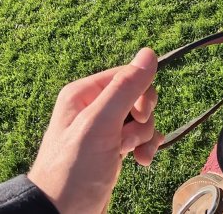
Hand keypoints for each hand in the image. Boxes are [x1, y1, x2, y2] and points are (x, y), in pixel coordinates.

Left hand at [28, 48, 163, 213]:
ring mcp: (103, 130)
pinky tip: (143, 161)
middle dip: (142, 119)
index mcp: (84, 93)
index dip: (141, 93)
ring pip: (141, 119)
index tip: (139, 115)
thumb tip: (149, 52)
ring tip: (130, 154)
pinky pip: (140, 137)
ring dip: (144, 137)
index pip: (128, 75)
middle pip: (138, 97)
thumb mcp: (100, 124)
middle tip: (129, 138)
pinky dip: (146, 147)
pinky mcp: (112, 149)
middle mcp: (93, 108)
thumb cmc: (73, 171)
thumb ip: (125, 88)